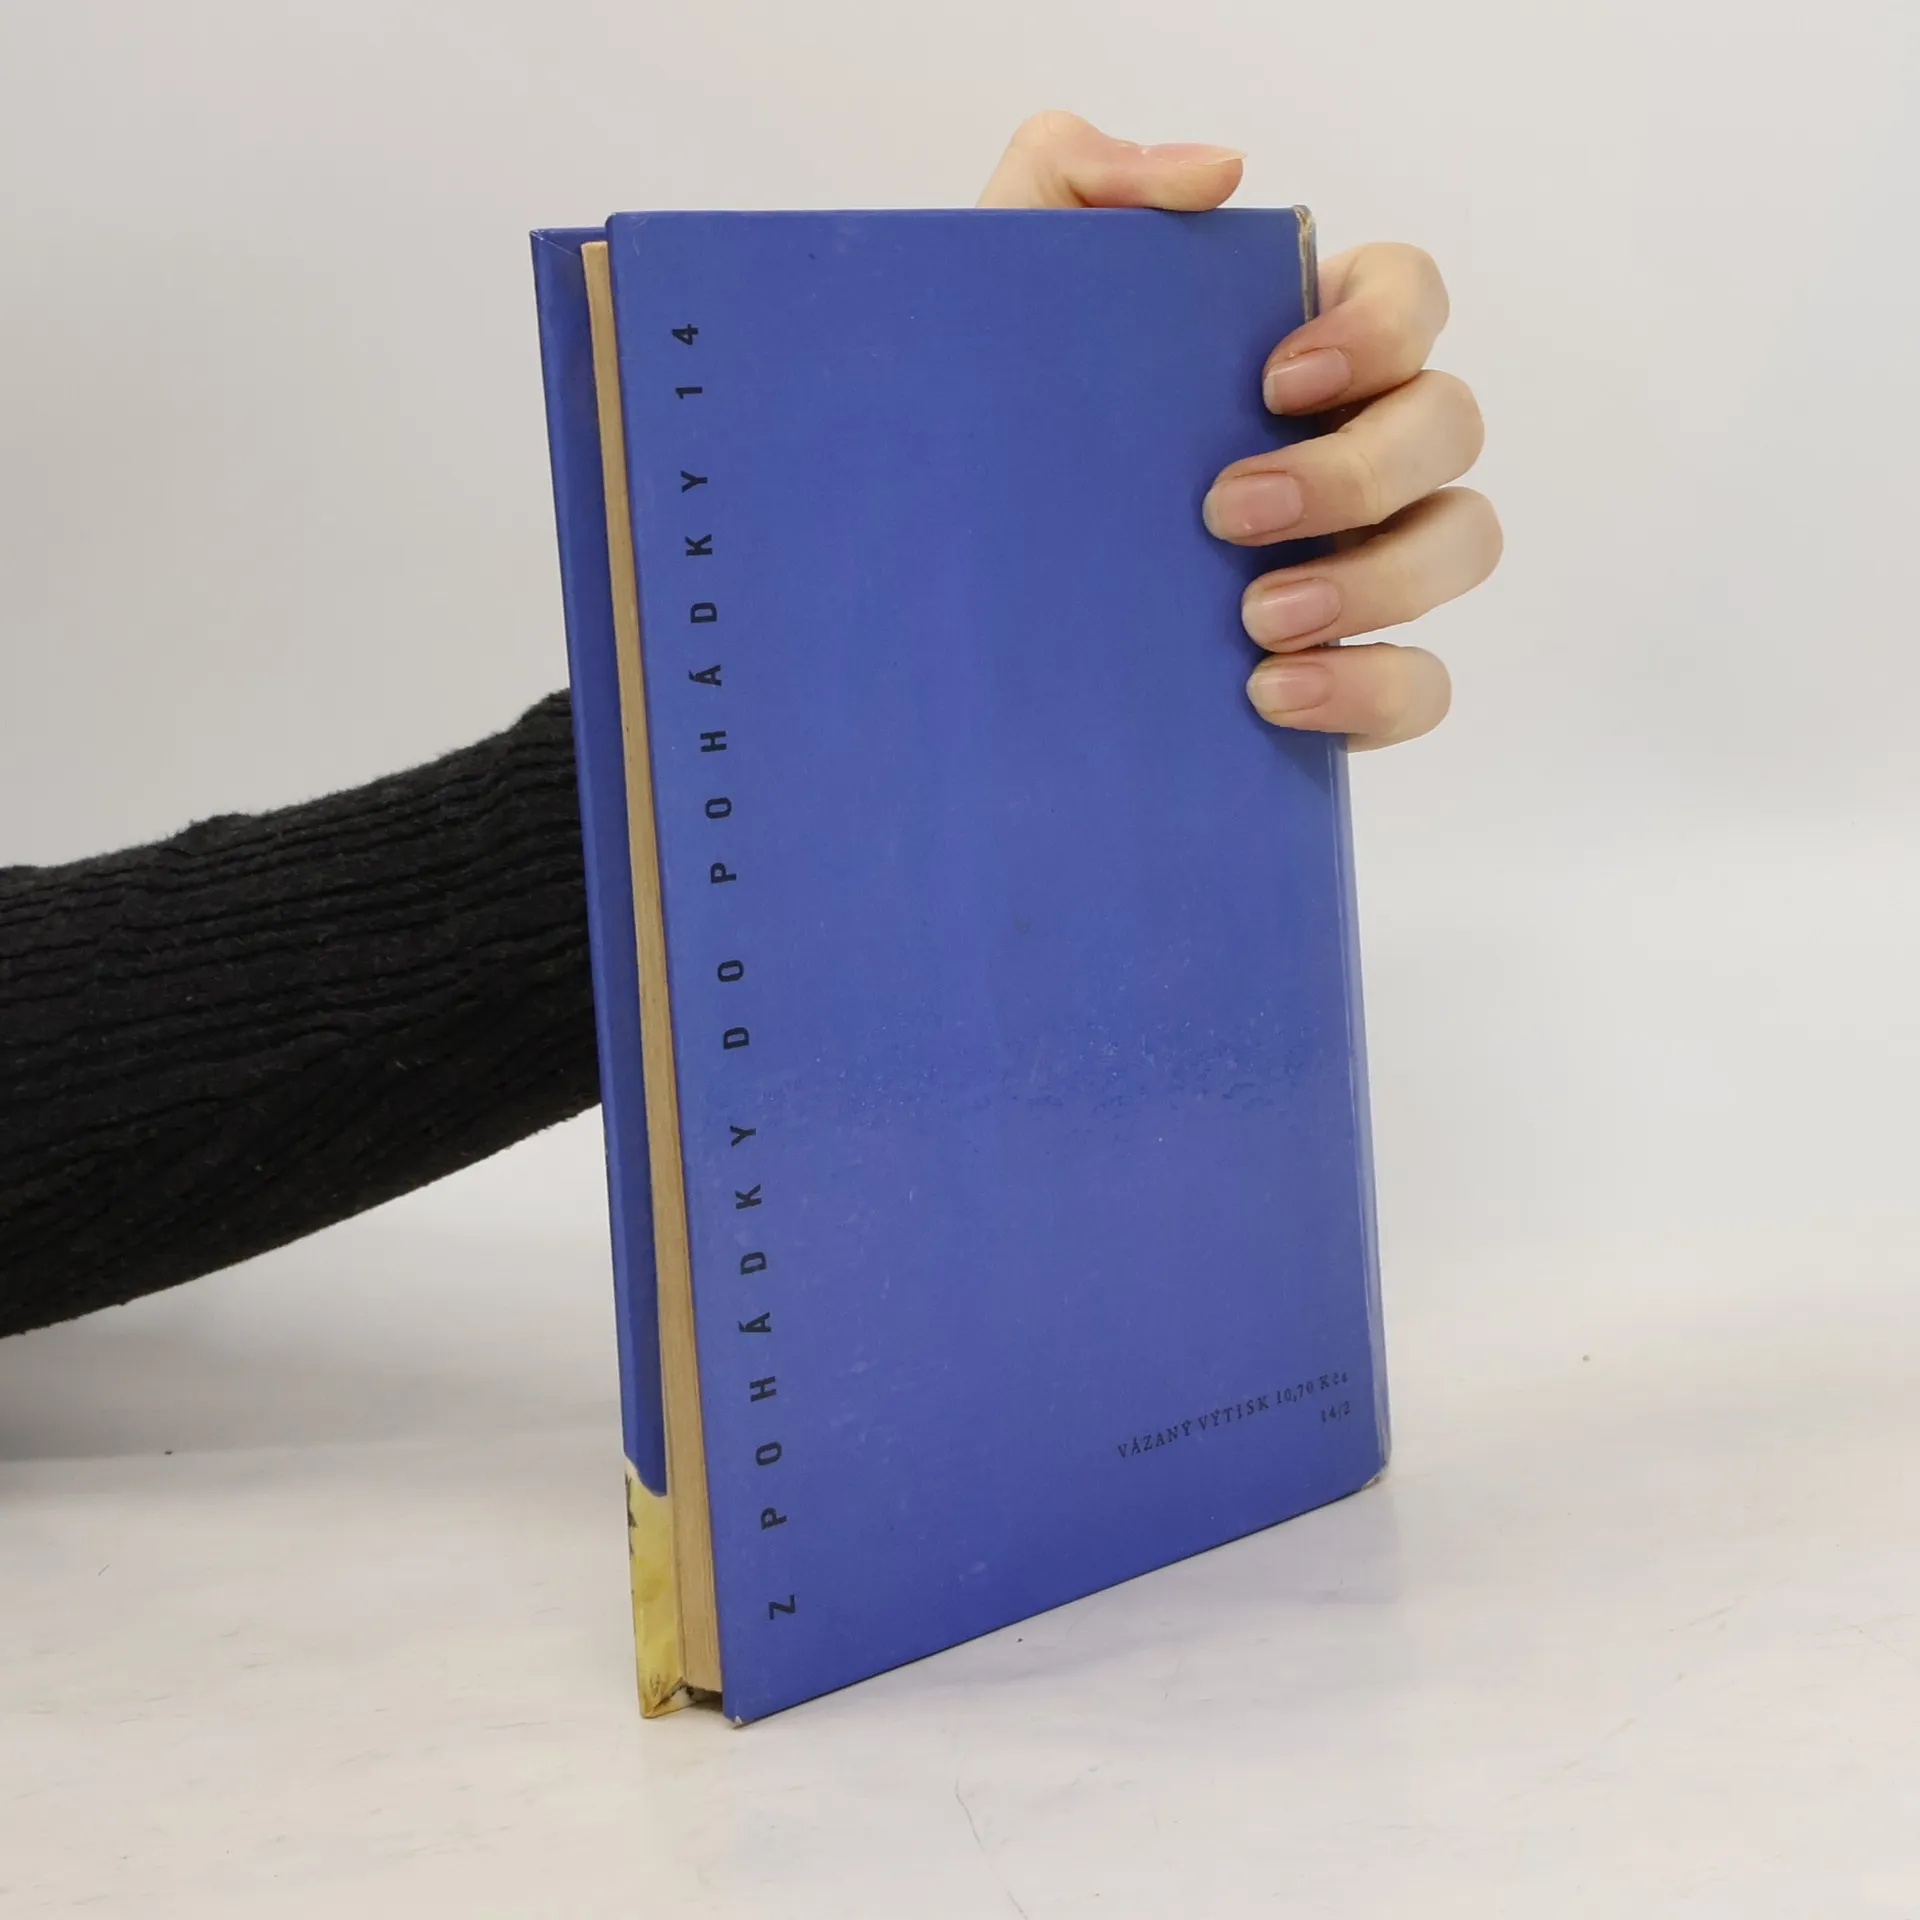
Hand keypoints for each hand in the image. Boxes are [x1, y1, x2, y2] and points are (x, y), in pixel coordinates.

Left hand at [979, 112, 1500, 749]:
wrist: (950, 588)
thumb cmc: (998, 428)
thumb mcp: (1004, 287)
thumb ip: (1078, 177)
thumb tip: (1219, 173)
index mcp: (1299, 347)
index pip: (1410, 295)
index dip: (1378, 328)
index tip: (1271, 381)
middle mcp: (1353, 445)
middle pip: (1450, 423)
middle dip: (1357, 470)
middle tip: (1227, 513)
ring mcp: (1360, 560)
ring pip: (1461, 543)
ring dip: (1377, 581)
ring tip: (1256, 621)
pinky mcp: (1345, 670)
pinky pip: (1420, 685)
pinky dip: (1368, 689)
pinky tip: (1270, 695)